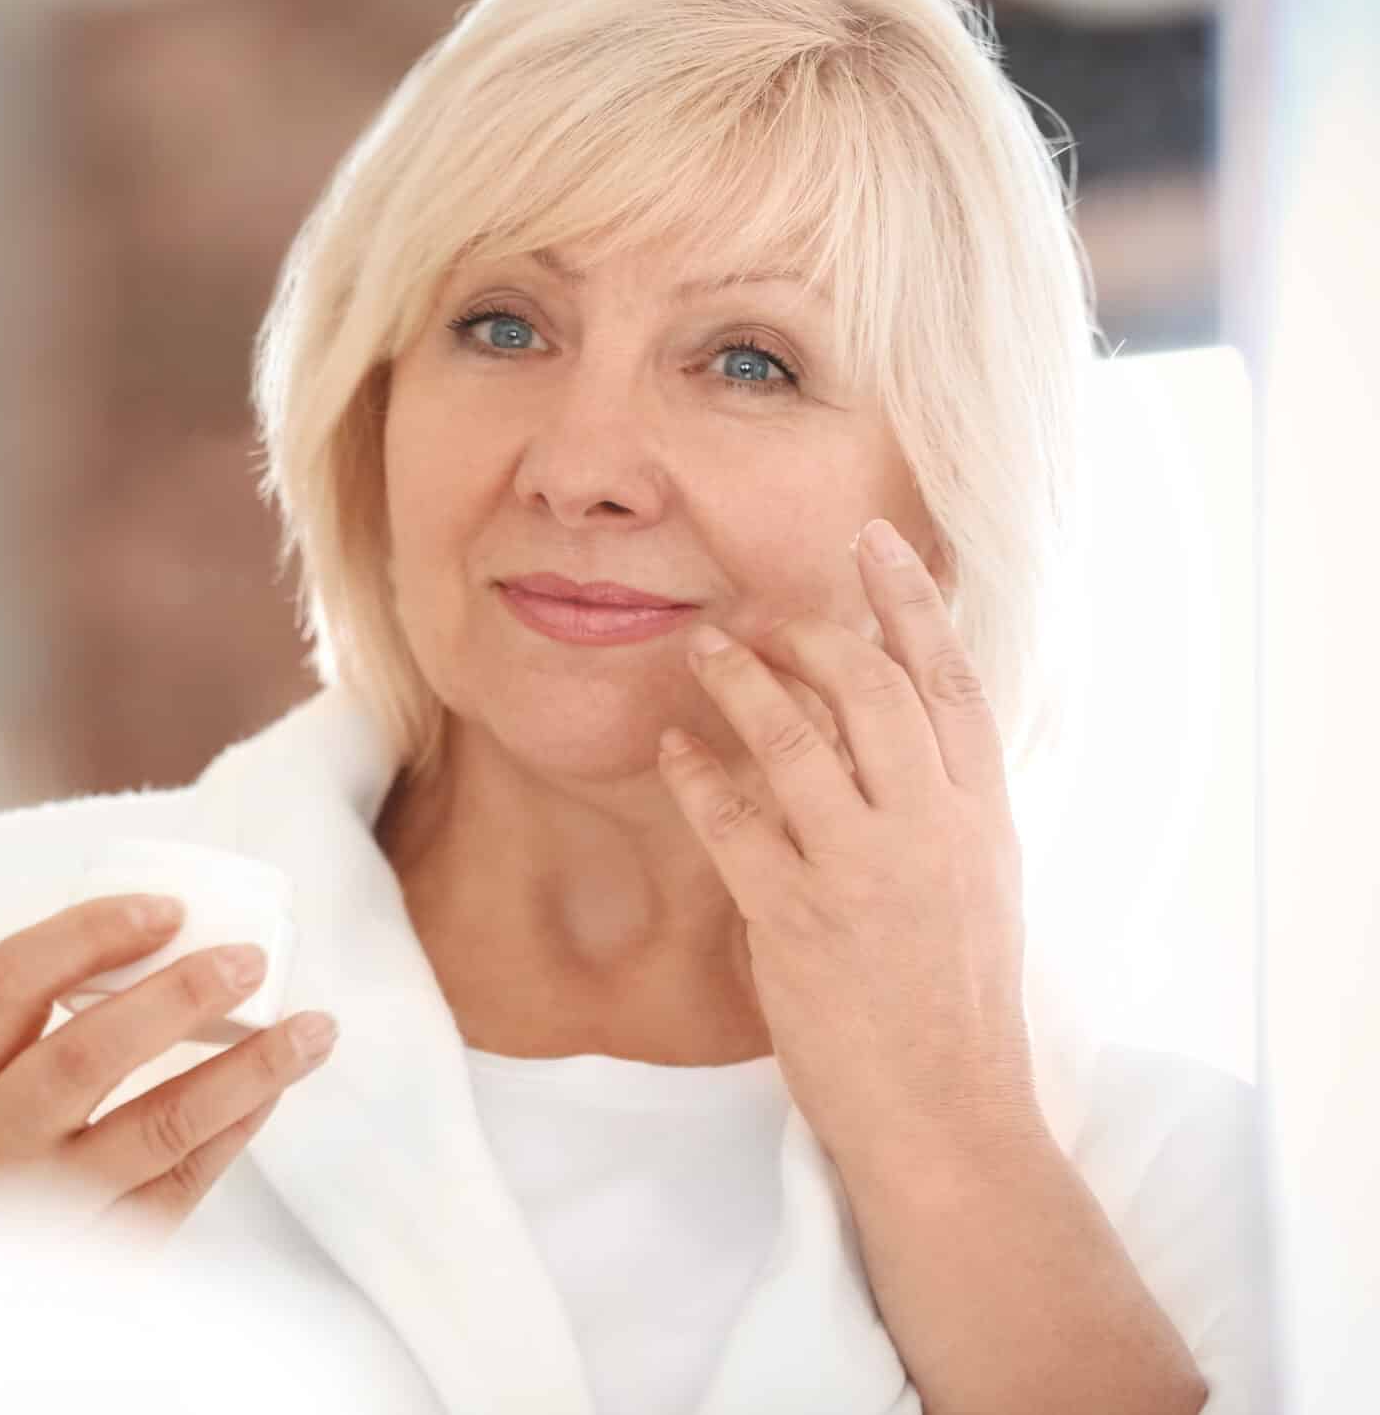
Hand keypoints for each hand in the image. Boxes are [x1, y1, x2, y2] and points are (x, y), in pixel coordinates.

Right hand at [0, 895, 337, 1237]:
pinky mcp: (99, 1260)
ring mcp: (42, 1210)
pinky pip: (182, 1188)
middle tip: (248, 959)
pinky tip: (270, 1093)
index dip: (88, 934)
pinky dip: (234, 1132)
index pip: (7, 983)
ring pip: (157, 1129)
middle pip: (85, 1056)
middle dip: (179, 998)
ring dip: (246, 1070)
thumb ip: (37, 1026)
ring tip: (312, 1030)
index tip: (167, 909)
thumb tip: (164, 934)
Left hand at [656, 518, 1042, 1190]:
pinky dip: (698, 773)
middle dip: (809, 632)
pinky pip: (734, 822)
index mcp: (982, 817)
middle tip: (760, 615)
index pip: (951, 681)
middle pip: (871, 688)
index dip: (911, 602)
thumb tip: (893, 722)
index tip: (872, 541)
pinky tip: (672, 747)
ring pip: (796, 739)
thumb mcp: (980, 884)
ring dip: (741, 681)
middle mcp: (930, 830)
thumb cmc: (954, 1000)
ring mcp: (863, 872)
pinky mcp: (798, 919)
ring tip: (703, 649)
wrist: (948, 1112)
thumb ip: (944, 801)